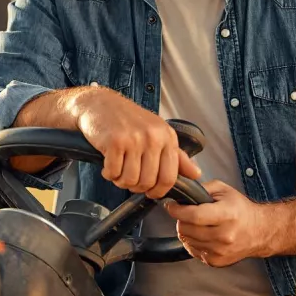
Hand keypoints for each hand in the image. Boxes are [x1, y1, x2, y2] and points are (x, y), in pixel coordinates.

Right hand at [70, 86, 201, 198]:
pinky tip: (107, 165)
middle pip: (148, 182)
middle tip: (128, 178)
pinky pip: (113, 173)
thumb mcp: (157, 133)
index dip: (158, 191)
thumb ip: (177, 156)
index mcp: (167, 137)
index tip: (150, 192)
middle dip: (136, 187)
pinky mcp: (115, 141)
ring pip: (130, 180)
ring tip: (117, 170)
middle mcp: (153, 137)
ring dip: (121, 181)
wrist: (99, 103)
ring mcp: (134, 138)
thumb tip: (196, 173)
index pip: (169, 177)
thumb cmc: (127, 119)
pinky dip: (108, 174)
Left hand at [166, 181, 295, 266]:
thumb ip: (201, 188)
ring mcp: (220, 251)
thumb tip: (182, 192)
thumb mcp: (223, 190)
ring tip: (198, 224)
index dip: (177, 210)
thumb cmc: (241, 210)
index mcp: (227, 215)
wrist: (260, 231)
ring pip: (186, 240)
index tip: (171, 205)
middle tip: (187, 214)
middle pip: (186, 229)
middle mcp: (224, 235)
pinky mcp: (216, 261)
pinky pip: (192, 250)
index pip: (194, 215)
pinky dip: (193, 242)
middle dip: (181, 219)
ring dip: (186, 230)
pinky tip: (203, 235)